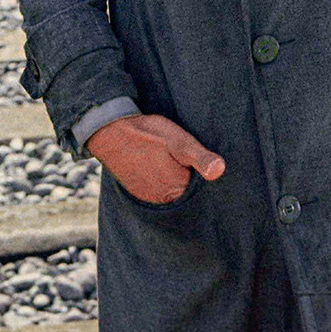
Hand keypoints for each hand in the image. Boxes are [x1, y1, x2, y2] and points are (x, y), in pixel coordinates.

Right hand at [87, 113, 224, 204]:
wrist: (110, 131)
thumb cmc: (148, 134)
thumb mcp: (179, 141)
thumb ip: (200, 157)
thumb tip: (220, 170)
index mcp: (178, 190)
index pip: (202, 189)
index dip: (201, 174)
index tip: (194, 160)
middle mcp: (164, 200)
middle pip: (187, 192)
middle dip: (188, 178)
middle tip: (179, 158)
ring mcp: (150, 198)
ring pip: (172, 192)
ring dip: (173, 180)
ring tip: (168, 162)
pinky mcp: (139, 192)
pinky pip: (157, 191)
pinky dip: (160, 181)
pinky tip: (157, 166)